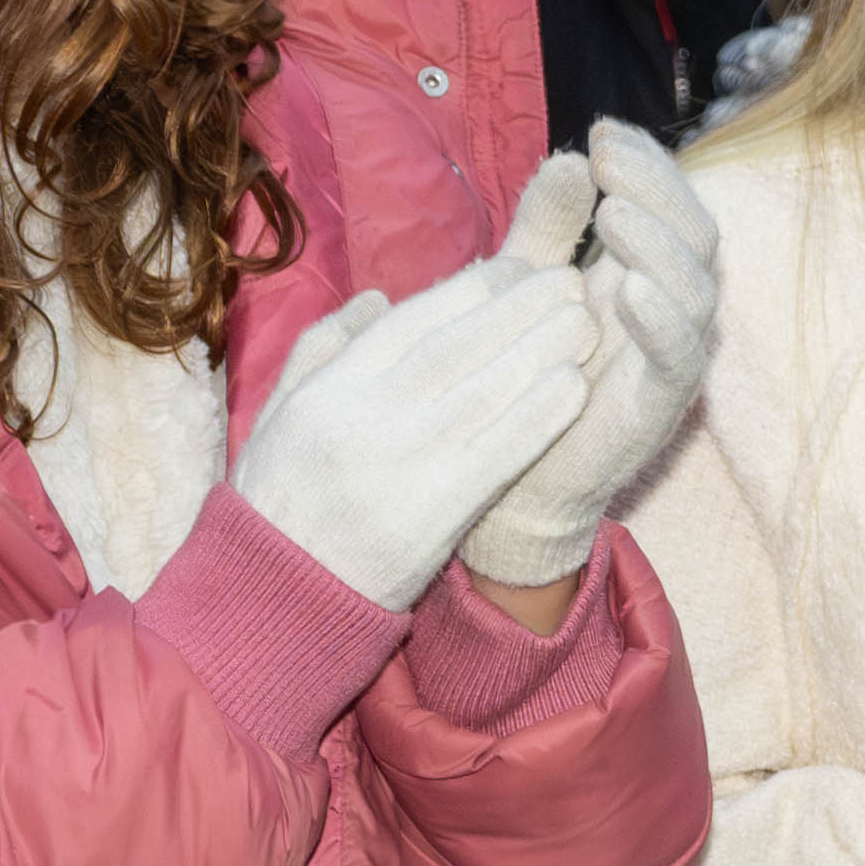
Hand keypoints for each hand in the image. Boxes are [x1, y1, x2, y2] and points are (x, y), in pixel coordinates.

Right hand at [227, 251, 606, 617]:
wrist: (276, 597)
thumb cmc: (282, 502)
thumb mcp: (279, 417)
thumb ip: (322, 351)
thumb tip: (378, 299)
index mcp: (324, 391)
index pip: (409, 322)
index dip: (472, 289)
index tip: (519, 268)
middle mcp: (360, 418)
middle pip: (454, 345)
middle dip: (519, 306)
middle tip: (571, 280)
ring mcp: (398, 464)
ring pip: (483, 391)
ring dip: (544, 350)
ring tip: (588, 322)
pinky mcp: (433, 513)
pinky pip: (498, 453)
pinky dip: (541, 416)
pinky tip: (577, 387)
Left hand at [460, 124, 716, 592]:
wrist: (509, 481)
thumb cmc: (522, 378)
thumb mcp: (527, 288)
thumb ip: (548, 228)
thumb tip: (568, 156)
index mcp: (645, 274)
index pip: (666, 205)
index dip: (645, 165)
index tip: (602, 131)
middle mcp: (671, 310)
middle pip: (694, 235)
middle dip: (658, 190)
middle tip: (611, 158)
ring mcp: (672, 357)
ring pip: (697, 289)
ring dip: (661, 248)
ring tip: (617, 215)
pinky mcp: (660, 405)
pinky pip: (679, 357)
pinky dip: (663, 322)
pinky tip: (632, 291)